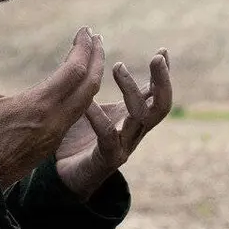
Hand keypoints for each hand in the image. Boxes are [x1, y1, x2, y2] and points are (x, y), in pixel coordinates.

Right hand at [0, 25, 104, 189]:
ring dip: (93, 76)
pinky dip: (85, 94)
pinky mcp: (53, 142)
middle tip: (94, 38)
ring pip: (87, 101)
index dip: (83, 48)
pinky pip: (78, 114)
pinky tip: (77, 85)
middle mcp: (55, 119)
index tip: (85, 30)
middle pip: (90, 84)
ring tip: (91, 56)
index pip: (74, 70)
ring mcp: (56, 133)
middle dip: (96, 58)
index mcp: (39, 105)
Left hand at [55, 49, 173, 198]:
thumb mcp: (96, 108)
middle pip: (162, 106)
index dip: (164, 74)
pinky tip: (88, 102)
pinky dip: (98, 116)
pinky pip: (108, 136)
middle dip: (163, 81)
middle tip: (156, 58)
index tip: (163, 51)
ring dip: (132, 90)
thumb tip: (102, 60)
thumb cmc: (81, 140)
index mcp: (134, 118)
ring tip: (118, 67)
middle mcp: (135, 132)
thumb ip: (101, 90)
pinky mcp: (108, 159)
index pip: (157, 94)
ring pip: (141, 118)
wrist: (65, 178)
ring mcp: (124, 146)